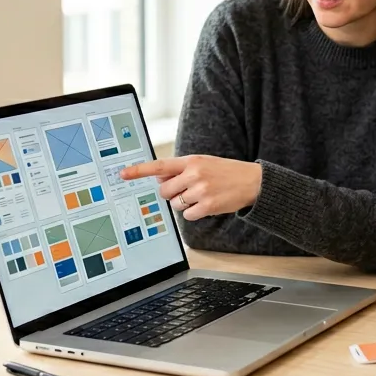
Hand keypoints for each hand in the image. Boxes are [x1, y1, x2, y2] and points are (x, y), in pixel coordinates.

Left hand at [118, 155, 262, 220]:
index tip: (123, 174)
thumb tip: (160, 181)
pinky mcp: (207, 206)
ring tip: (202, 195)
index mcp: (191, 161)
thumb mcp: (204, 163)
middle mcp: (194, 174)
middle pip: (164, 191)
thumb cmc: (226, 171)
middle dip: (172, 194)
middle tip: (187, 190)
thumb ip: (182, 170)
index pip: (160, 166)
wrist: (253, 181)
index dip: (139, 171)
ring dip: (185, 204)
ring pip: (175, 204)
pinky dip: (195, 213)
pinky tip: (208, 204)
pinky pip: (188, 215)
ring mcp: (200, 191)